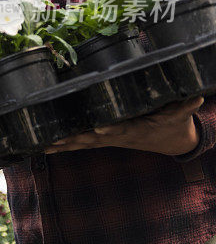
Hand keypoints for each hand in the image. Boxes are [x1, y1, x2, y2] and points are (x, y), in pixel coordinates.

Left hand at [45, 97, 203, 155]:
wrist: (171, 141)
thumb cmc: (173, 124)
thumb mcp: (180, 114)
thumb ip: (186, 105)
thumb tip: (198, 96)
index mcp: (135, 129)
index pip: (120, 129)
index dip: (110, 129)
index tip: (98, 129)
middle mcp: (118, 136)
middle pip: (95, 138)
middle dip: (76, 139)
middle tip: (56, 140)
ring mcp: (109, 139)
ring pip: (84, 143)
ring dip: (64, 145)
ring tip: (44, 146)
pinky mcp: (103, 139)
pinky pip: (81, 143)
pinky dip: (64, 146)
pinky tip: (45, 147)